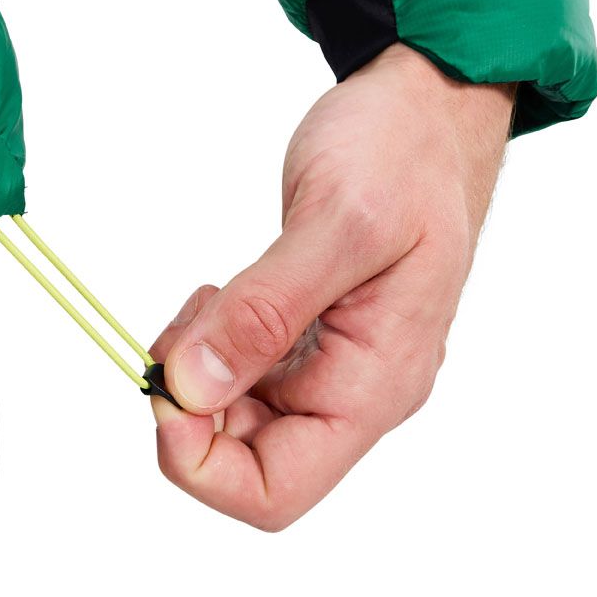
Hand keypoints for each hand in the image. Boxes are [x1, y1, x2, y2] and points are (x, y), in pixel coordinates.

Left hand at [150, 43, 514, 529]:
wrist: (430, 105)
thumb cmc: (404, 152)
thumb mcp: (337, 223)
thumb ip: (265, 312)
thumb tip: (190, 388)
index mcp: (376, 385)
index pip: (275, 490)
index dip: (200, 460)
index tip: (166, 386)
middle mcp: (356, 391)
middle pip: (246, 459)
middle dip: (189, 406)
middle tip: (178, 329)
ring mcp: (334, 364)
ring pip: (237, 416)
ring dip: (195, 373)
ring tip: (205, 300)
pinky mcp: (312, 333)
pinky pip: (246, 371)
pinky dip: (211, 345)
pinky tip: (218, 298)